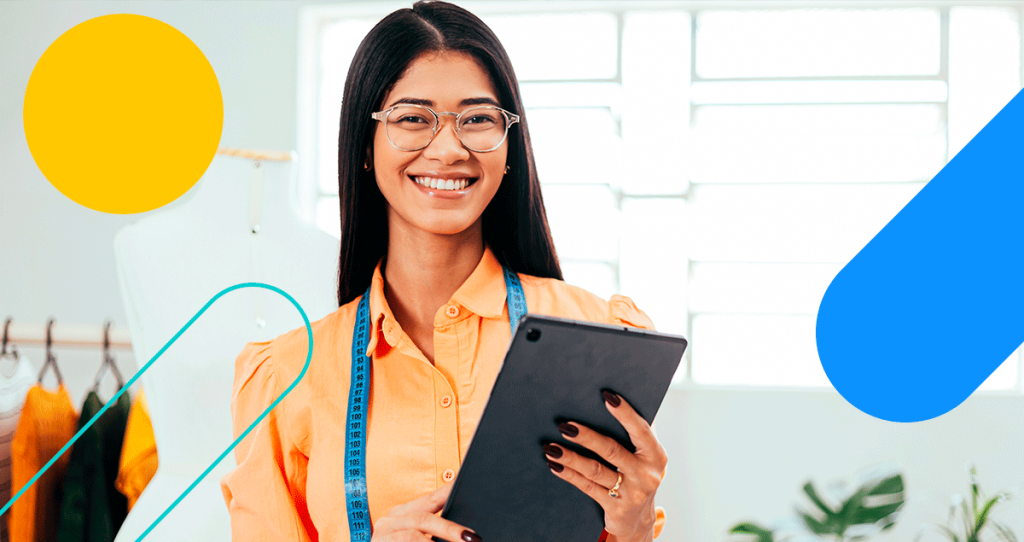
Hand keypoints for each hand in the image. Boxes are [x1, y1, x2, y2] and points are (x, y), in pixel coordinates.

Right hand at [371, 483, 481, 541]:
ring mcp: (383, 534)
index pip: (430, 499)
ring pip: (414, 535)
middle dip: (449, 529)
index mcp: (402, 513)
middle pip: (423, 519)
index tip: (466, 485)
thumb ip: (432, 531)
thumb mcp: (414, 536)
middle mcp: (390, 520)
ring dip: (438, 541)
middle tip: (471, 537)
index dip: (449, 492)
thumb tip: (465, 534)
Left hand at [543, 391, 666, 541]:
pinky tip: (554, 465)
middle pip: (612, 451)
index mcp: (655, 455)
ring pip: (595, 470)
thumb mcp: (646, 456)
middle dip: (586, 437)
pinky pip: (587, 487)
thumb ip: (637, 432)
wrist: (639, 519)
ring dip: (570, 457)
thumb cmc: (639, 476)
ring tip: (551, 447)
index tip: (607, 397)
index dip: (625, 413)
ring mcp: (631, 493)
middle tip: (565, 425)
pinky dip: (569, 474)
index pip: (640, 430)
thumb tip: (615, 400)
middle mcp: (646, 474)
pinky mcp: (615, 507)